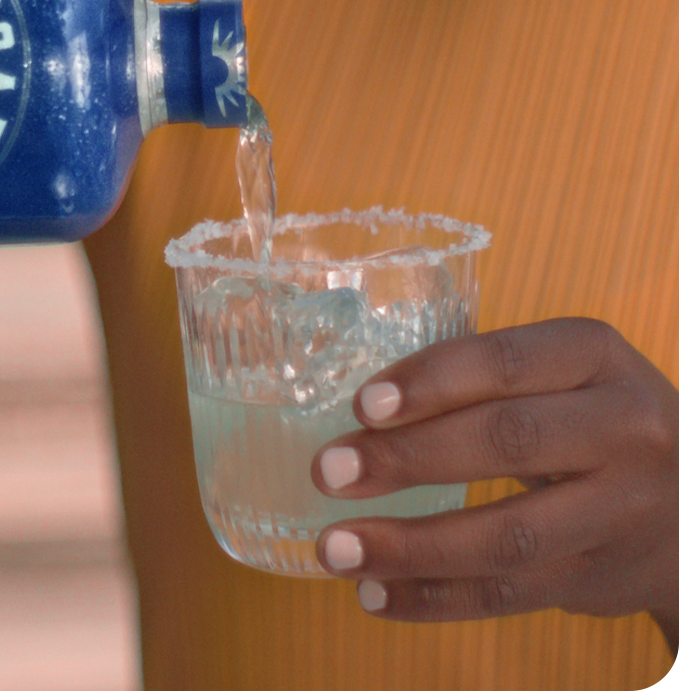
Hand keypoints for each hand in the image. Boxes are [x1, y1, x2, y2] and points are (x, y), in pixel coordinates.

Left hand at [311, 318, 678, 654]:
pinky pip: (511, 597)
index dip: (432, 382)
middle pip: (506, 443)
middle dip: (406, 459)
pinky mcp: (602, 578)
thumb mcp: (559, 372)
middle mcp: (623, 429)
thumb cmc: (588, 414)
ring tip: (335, 547)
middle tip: (328, 472)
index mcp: (595, 356)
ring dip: (410, 546)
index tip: (362, 406)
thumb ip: (481, 378)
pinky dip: (435, 597)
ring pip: (508, 536)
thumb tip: (363, 408)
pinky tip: (375, 593)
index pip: (506, 363)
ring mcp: (621, 511)